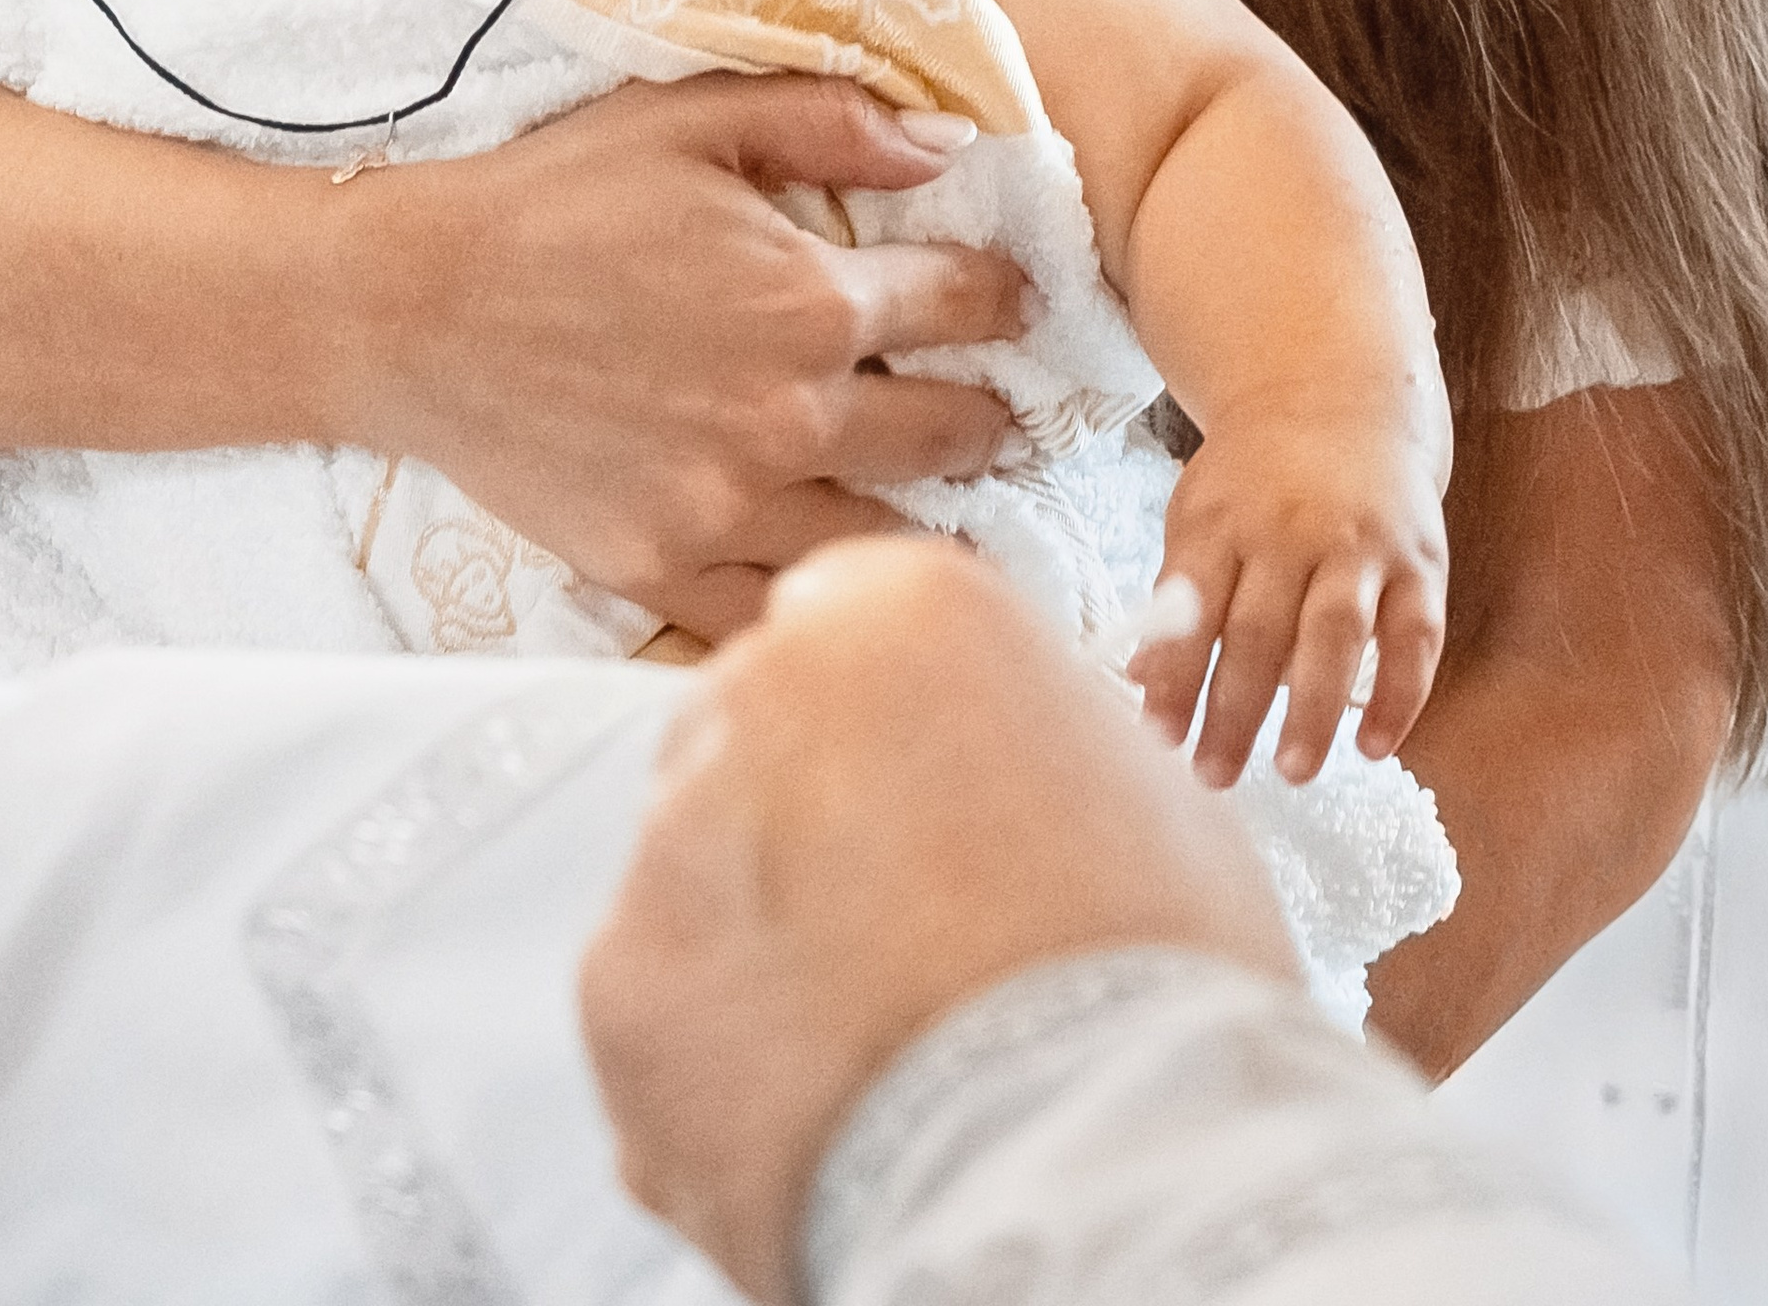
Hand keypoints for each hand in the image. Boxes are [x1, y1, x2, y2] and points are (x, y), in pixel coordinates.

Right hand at [358, 76, 1026, 640]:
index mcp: (807, 299)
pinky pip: (778, 609)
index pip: (965, 304)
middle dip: (992, 416)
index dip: (1005, 295)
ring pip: (887, 538)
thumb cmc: (550, 199)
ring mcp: (726, 507)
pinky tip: (845, 583)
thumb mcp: (689, 118)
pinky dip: (822, 597)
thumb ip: (829, 119)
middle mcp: (787, 415)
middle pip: (952, 432)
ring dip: (934, 521)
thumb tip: (948, 143)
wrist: (408, 308)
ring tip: (958, 515)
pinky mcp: (660, 569)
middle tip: (1007, 416)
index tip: (1017, 300)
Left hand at [580, 536, 1298, 1301]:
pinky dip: (715, 1061)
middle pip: (754, 738)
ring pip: (700, 878)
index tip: (915, 800)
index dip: (882, 724)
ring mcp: (676, 838)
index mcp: (898, 608)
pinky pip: (661, 1010)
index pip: (846, 623)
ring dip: (759, 945)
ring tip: (872, 1046)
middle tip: (898, 936)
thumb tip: (992, 784)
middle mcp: (761, 687)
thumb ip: (1014, 746)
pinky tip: (813, 1111)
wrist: (1087, 1159)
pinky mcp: (621, 983)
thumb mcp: (1129, 785)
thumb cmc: (1147, 970)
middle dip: (803, 825)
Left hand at [1133, 402, 1448, 786]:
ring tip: (1291, 771)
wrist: (1337, 396)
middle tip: (1213, 776)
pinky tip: (1375, 748)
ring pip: (1336, 634)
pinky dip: (1400, 695)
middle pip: (1260, 630)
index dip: (1175, 673)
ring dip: (1314, 710)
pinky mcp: (1419, 562)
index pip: (1192, 606)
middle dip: (1234, 711)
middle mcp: (1292, 530)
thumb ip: (1178, 597)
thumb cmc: (1254, 478)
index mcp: (1224, 519)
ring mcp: (1361, 545)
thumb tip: (1144, 684)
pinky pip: (1415, 636)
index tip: (1157, 737)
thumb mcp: (1200, 514)